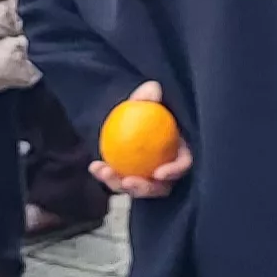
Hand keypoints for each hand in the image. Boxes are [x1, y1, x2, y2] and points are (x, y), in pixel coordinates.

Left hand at [89, 82, 194, 197]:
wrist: (130, 117)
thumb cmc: (145, 108)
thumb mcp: (146, 100)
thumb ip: (149, 96)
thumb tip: (152, 89)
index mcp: (180, 150)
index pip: (182, 165)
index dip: (174, 172)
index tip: (158, 173)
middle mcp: (167, 168)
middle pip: (160, 187)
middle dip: (143, 188)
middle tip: (128, 181)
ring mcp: (148, 176)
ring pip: (136, 187)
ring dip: (119, 183)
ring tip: (105, 172)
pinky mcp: (131, 177)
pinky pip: (119, 178)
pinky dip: (106, 174)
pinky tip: (94, 166)